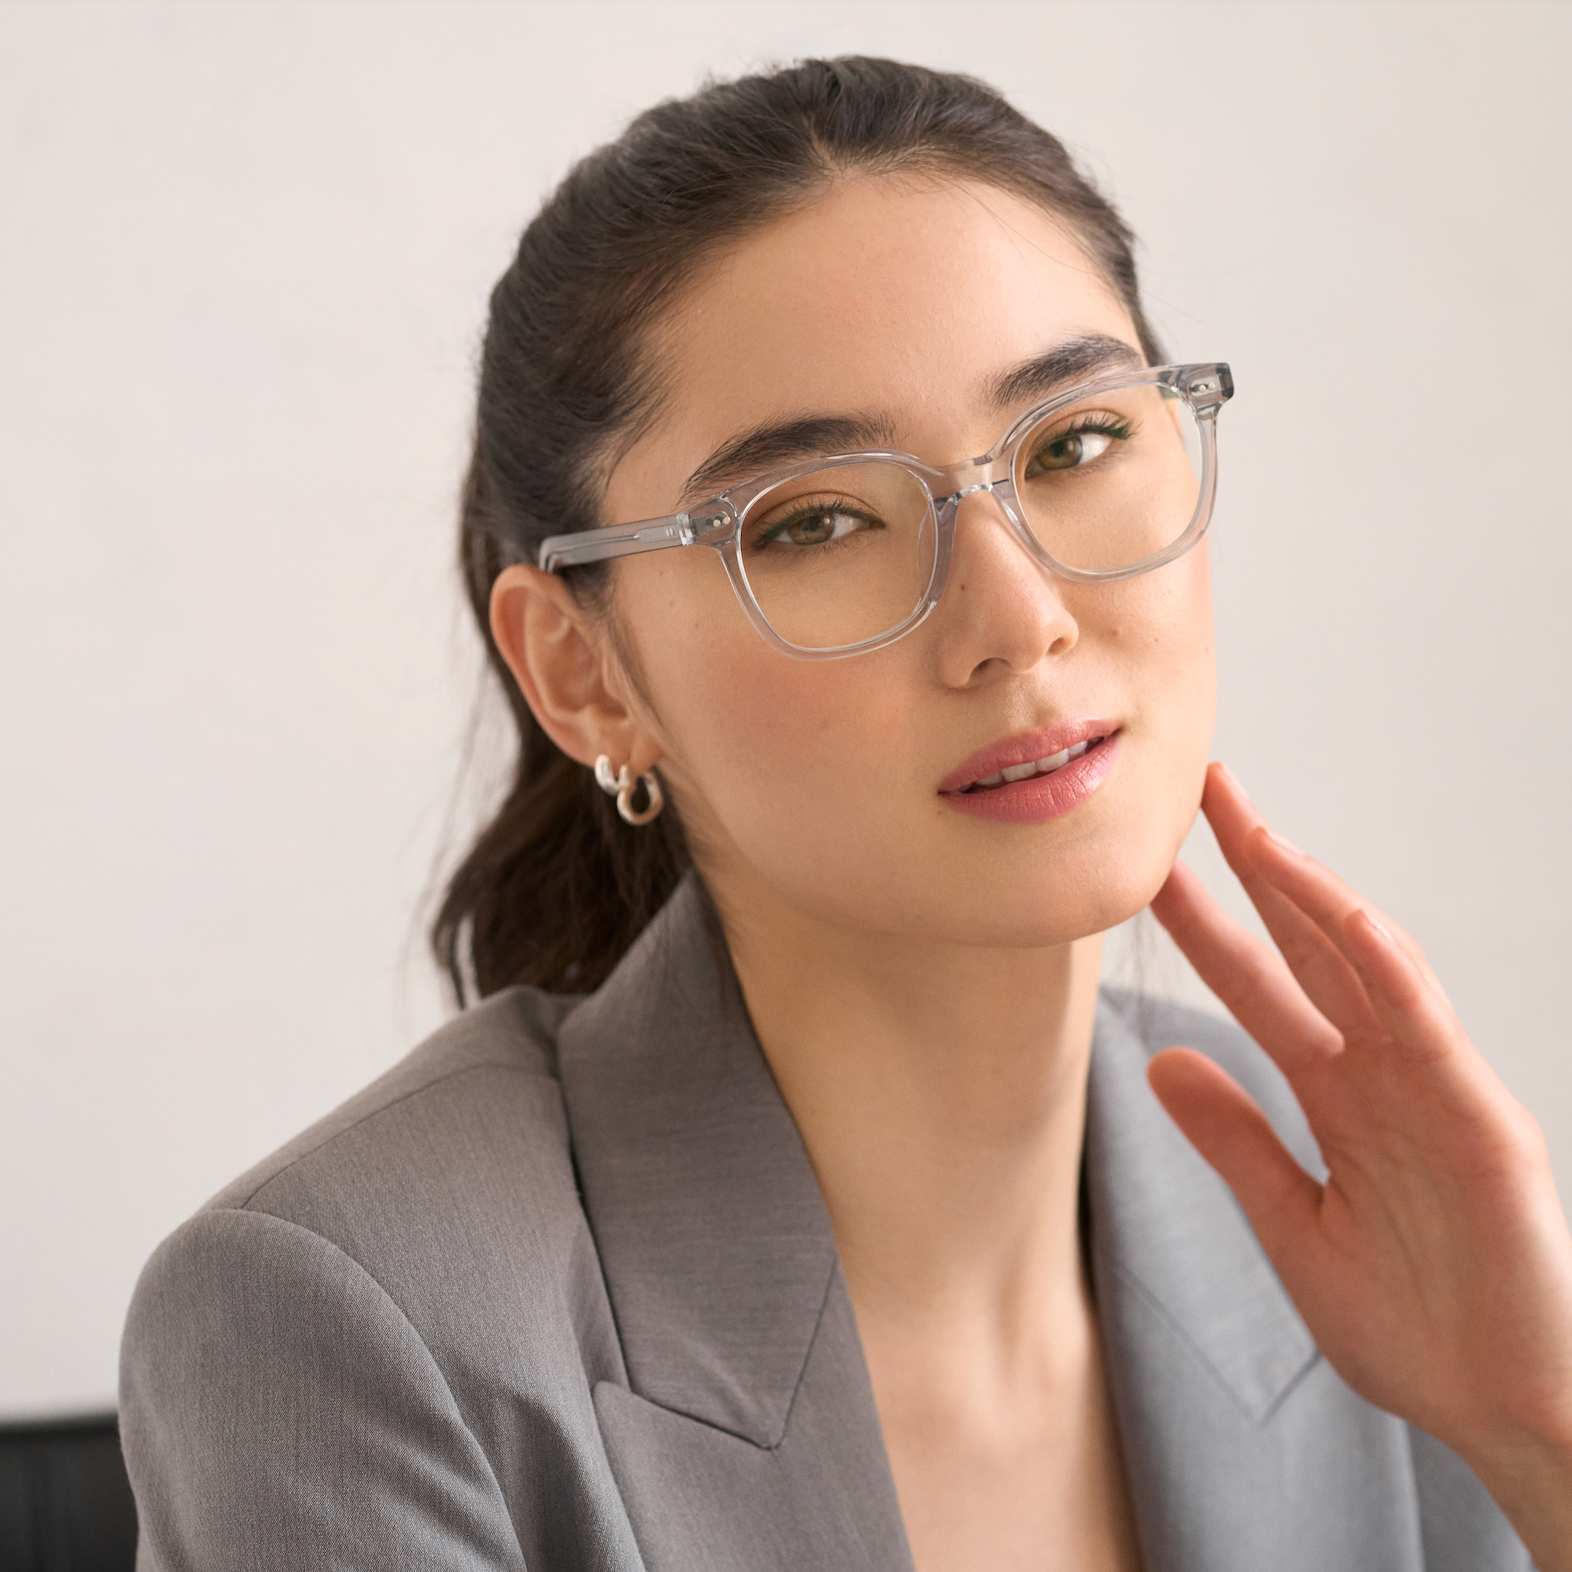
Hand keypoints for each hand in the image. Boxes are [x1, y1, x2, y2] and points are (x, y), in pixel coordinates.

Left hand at [1148, 762, 1571, 1569]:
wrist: (1508, 1416)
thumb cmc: (1416, 1329)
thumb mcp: (1294, 1227)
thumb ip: (1236, 1143)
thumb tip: (1159, 1063)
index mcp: (1338, 1097)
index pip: (1258, 986)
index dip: (1206, 924)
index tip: (1148, 870)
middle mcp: (1384, 1075)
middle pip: (1307, 948)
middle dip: (1254, 867)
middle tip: (1200, 788)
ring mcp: (1435, 1091)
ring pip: (1367, 967)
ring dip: (1309, 892)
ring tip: (1248, 827)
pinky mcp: (1482, 1125)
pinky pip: (1431, 1033)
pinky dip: (1391, 973)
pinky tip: (1344, 916)